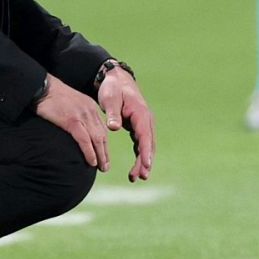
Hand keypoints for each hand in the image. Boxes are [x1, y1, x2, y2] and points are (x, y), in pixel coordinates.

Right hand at [35, 75, 111, 170]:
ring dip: (101, 155)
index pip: (102, 128)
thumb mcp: (70, 104)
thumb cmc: (52, 97)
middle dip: (105, 152)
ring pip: (97, 139)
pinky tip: (92, 161)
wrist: (42, 87)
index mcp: (90, 107)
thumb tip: (76, 129)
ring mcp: (82, 116)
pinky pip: (84, 140)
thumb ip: (77, 115)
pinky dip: (90, 152)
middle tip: (105, 166)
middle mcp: (90, 111)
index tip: (104, 155)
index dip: (104, 144)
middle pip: (102, 135)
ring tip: (102, 167)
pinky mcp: (72, 121)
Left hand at [97, 67, 155, 181]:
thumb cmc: (112, 89)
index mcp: (141, 113)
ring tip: (136, 178)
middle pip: (148, 144)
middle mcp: (146, 120)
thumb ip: (113, 113)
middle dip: (146, 161)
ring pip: (146, 147)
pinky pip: (140, 145)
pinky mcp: (138, 128)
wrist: (115, 80)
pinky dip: (139, 157)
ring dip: (142, 162)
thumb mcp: (110, 99)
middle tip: (141, 176)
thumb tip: (114, 127)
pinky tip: (134, 170)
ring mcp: (143, 124)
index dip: (146, 151)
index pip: (145, 135)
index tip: (146, 164)